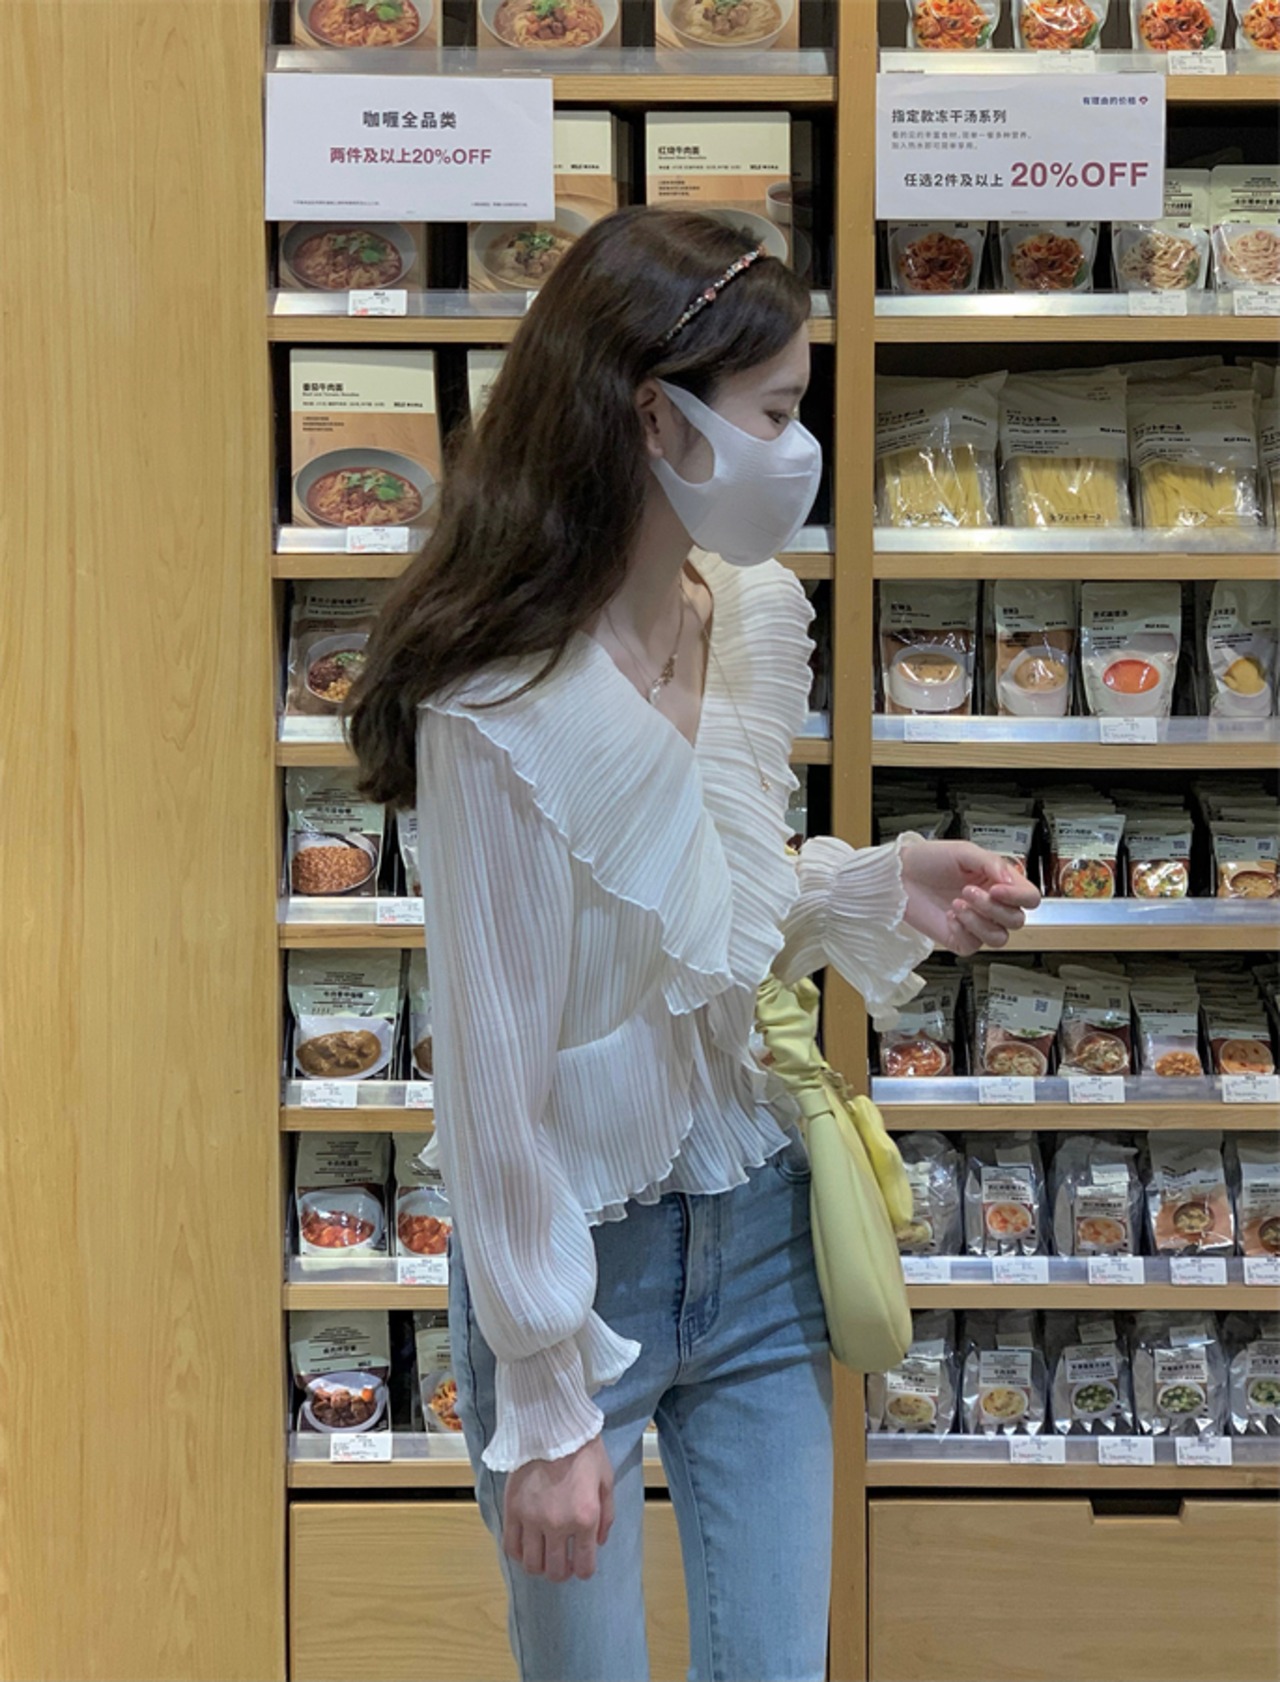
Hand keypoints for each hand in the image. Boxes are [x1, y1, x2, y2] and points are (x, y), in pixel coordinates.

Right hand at [503, 1434, 614, 1583]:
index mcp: (584, 1518)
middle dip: (562, 1572)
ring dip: (539, 1566)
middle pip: (555, 1571)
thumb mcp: (606, 1480)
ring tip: (543, 1555)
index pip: (584, 1566)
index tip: (581, 1564)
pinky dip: (518, 1553)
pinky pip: (510, 1546)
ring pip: (531, 1565)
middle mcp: (557, 1524)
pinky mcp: (512, 1510)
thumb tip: (599, 1543)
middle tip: (562, 1562)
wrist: (552, 1426)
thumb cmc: (584, 1450)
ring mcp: (531, 1519)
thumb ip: (606, 1516)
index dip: (584, 1570)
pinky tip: (526, 1545)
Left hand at [900, 839, 1040, 956]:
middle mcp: (991, 905)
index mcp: (998, 882)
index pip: (1029, 897)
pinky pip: (974, 945)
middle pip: (1017, 920)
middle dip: (993, 907)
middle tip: (968, 891)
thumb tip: (1012, 882)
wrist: (898, 875)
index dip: (1019, 897)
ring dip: (979, 921)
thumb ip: (992, 864)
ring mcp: (976, 923)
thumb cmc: (929, 859)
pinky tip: (950, 915)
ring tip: (957, 903)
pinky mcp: (959, 938)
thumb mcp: (964, 852)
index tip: (997, 889)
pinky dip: (964, 929)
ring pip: (1000, 937)